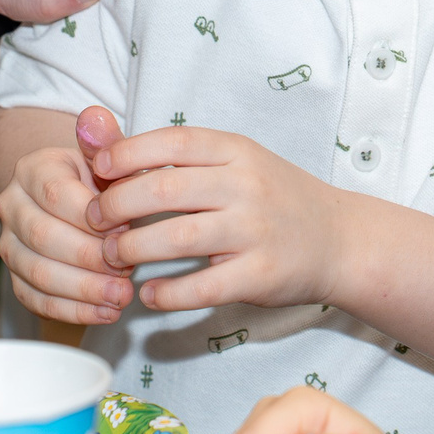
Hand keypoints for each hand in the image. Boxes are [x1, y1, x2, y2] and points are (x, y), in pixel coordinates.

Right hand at [0, 110, 136, 323]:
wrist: (71, 198)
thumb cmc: (96, 178)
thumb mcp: (106, 156)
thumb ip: (106, 142)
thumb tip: (95, 117)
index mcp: (32, 170)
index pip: (56, 195)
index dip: (93, 216)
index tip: (127, 226)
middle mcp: (12, 206)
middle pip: (45, 239)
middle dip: (90, 259)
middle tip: (128, 269)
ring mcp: (11, 245)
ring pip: (39, 274)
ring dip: (84, 290)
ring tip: (122, 295)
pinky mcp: (18, 278)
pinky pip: (37, 301)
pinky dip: (73, 311)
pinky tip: (106, 312)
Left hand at [85, 125, 347, 311]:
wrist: (338, 240)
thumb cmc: (272, 198)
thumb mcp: (234, 162)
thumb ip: (173, 154)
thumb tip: (96, 139)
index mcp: (236, 151)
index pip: (172, 141)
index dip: (126, 154)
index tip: (97, 172)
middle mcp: (246, 185)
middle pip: (165, 188)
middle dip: (116, 205)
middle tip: (95, 221)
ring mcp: (255, 231)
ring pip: (177, 238)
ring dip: (132, 250)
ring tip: (114, 257)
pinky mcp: (260, 275)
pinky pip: (201, 288)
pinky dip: (166, 294)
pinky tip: (148, 293)